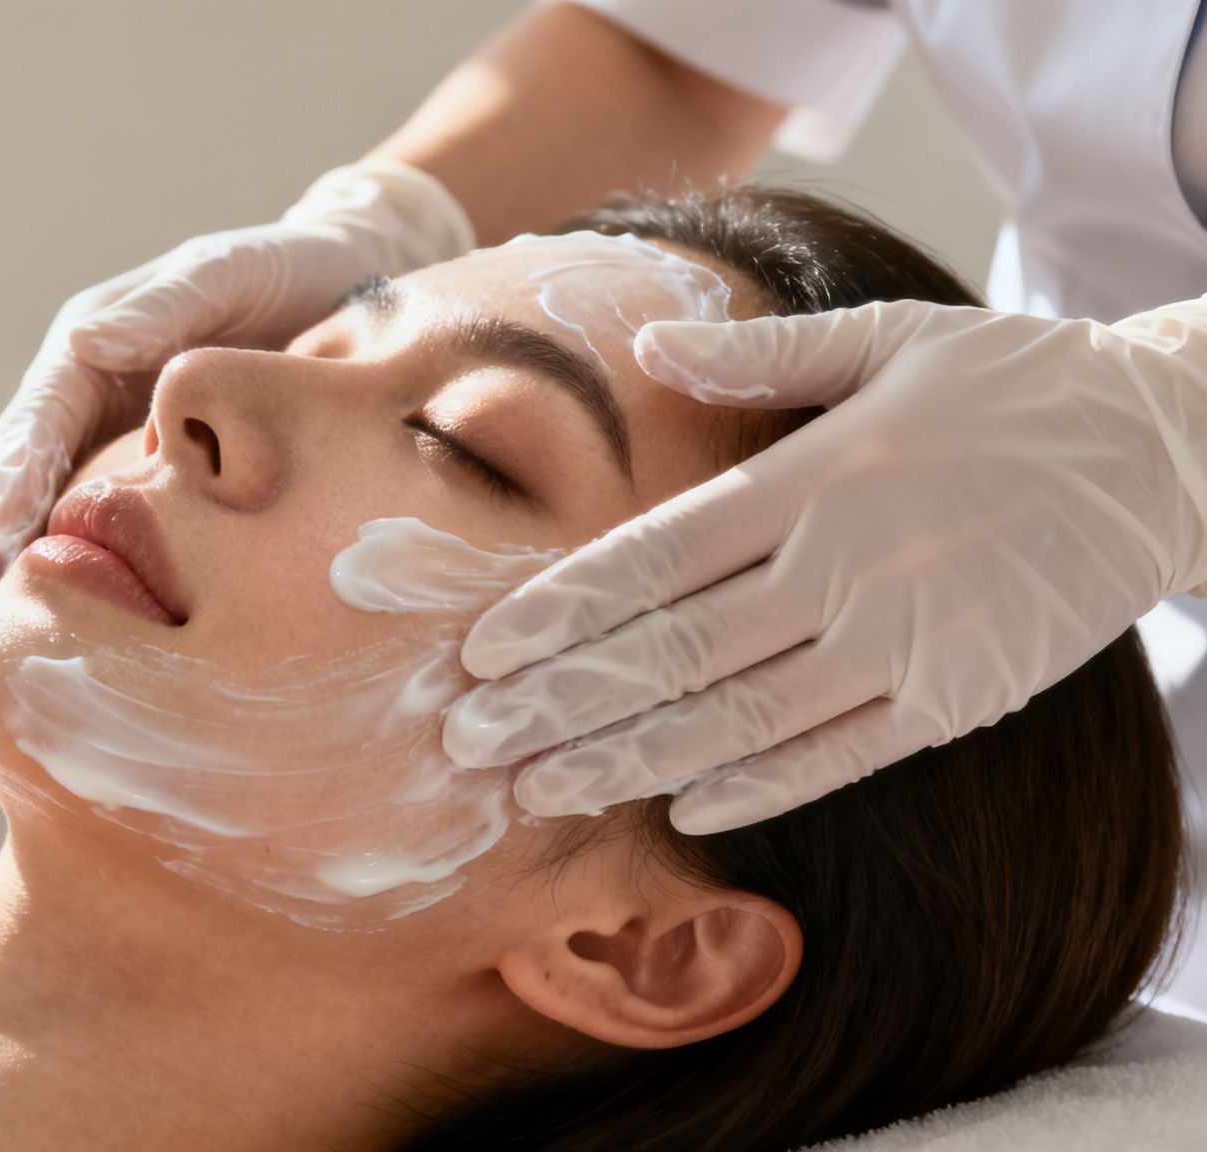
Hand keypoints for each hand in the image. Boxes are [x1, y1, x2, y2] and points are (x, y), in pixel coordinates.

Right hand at [0, 160, 475, 619]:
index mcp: (92, 345)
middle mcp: (86, 390)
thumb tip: (89, 340)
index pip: (37, 421)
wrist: (347, 278)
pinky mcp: (145, 469)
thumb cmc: (284, 269)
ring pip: (38, 499)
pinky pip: (89, 517)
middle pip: (18, 469)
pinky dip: (52, 557)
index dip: (8, 479)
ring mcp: (110, 433)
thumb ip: (164, 305)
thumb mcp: (227, 273)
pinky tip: (30, 608)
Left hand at [443, 295, 1206, 832]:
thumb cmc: (1012, 384)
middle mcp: (846, 566)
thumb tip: (645, 343)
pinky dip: (756, 788)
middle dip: (562, 701)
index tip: (481, 650)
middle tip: (471, 742)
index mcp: (814, 476)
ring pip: (739, 718)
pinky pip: (838, 758)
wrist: (1166, 448)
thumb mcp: (891, 336)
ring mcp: (903, 640)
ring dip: (631, 759)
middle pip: (674, 649)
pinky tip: (680, 810)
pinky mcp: (956, 698)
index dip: (561, 610)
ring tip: (542, 789)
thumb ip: (760, 356)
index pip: (655, 556)